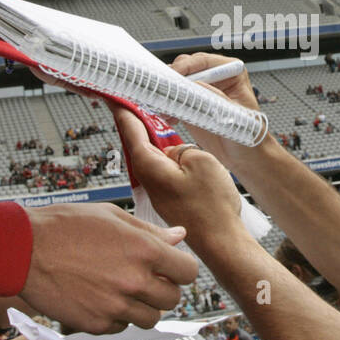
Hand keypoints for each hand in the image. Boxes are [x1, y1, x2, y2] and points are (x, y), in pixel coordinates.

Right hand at [20, 203, 198, 333]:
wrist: (24, 250)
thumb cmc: (65, 226)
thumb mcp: (113, 216)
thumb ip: (150, 231)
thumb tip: (179, 237)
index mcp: (144, 250)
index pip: (188, 272)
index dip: (181, 269)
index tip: (171, 267)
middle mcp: (134, 281)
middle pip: (172, 299)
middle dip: (163, 288)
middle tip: (145, 279)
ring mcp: (115, 306)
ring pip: (149, 318)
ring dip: (142, 306)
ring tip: (122, 289)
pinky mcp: (96, 324)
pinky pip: (121, 328)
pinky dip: (116, 317)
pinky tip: (100, 298)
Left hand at [110, 107, 243, 242]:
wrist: (223, 243)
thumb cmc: (213, 208)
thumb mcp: (201, 161)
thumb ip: (181, 148)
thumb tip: (173, 151)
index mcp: (150, 167)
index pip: (131, 131)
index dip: (125, 110)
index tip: (117, 97)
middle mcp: (148, 181)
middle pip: (138, 144)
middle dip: (138, 124)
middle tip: (139, 103)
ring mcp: (157, 193)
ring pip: (151, 159)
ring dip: (154, 142)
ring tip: (161, 125)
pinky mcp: (168, 201)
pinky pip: (163, 173)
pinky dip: (166, 159)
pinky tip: (177, 155)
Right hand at [167, 53, 260, 166]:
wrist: (245, 156)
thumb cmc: (250, 135)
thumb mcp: (236, 118)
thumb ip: (218, 100)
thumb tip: (195, 85)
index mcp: (232, 71)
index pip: (204, 62)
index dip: (186, 67)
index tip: (173, 75)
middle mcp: (215, 77)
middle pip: (186, 68)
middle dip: (172, 79)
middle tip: (162, 90)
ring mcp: (201, 90)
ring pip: (176, 82)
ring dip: (167, 93)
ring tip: (162, 106)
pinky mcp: (191, 104)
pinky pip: (173, 99)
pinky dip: (166, 107)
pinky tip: (166, 116)